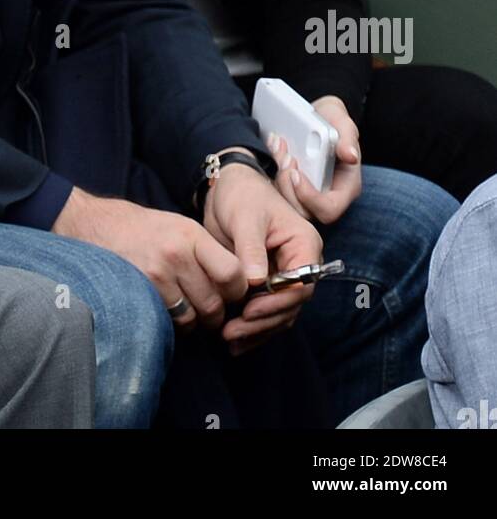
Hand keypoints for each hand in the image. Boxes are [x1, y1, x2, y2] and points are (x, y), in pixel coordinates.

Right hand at [52, 187, 248, 331]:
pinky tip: (168, 311)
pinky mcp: (139, 291)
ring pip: (193, 317)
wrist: (95, 223)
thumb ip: (206, 252)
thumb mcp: (179, 226)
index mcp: (191, 234)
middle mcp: (176, 253)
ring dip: (195, 322)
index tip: (232, 294)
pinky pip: (169, 321)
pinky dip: (174, 323)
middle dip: (217, 314)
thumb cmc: (143, 228)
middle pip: (214, 302)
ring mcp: (156, 274)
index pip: (233, 273)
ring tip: (188, 310)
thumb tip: (237, 283)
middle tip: (210, 310)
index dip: (237, 291)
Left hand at [202, 158, 322, 354]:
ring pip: (279, 314)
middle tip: (232, 332)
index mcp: (304, 245)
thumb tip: (256, 282)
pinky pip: (265, 313)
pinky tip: (234, 342)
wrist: (227, 190)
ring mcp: (283, 277)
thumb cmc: (242, 195)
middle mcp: (299, 265)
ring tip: (228, 339)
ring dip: (256, 330)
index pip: (302, 284)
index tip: (250, 311)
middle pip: (291, 305)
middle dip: (263, 322)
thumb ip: (251, 248)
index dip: (279, 301)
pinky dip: (251, 328)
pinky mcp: (266, 286)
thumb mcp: (245, 217)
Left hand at [269, 95, 361, 225]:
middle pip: (302, 209)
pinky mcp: (290, 184)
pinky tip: (272, 144)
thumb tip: (351, 156)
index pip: (329, 209)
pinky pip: (276, 188)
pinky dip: (271, 168)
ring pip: (286, 200)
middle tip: (284, 156)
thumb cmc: (332, 120)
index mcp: (344, 188)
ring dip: (278, 175)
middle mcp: (325, 195)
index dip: (310, 197)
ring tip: (278, 146)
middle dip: (288, 184)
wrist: (316, 115)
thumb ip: (348, 138)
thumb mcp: (342, 122)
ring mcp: (306, 191)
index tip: (297, 173)